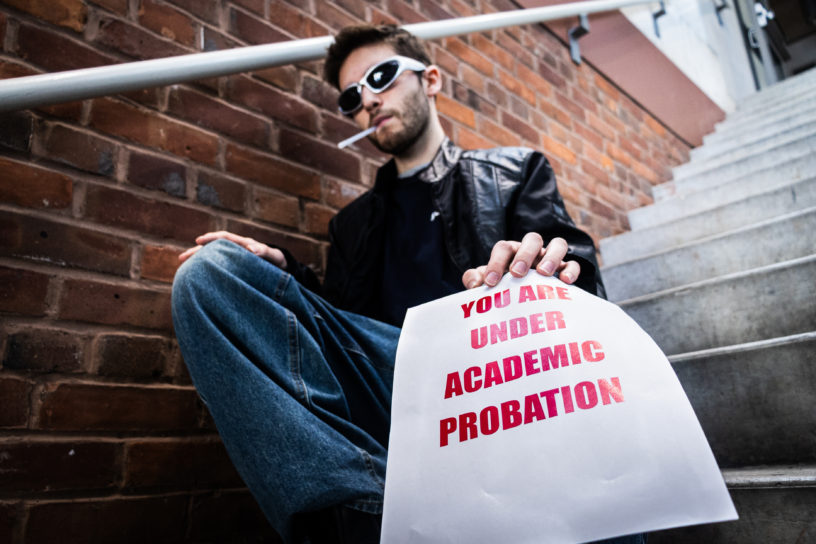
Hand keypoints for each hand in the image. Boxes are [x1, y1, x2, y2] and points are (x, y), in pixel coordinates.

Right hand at [178, 231, 286, 267]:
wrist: (280, 268)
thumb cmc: (277, 261)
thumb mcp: (274, 256)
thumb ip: (265, 252)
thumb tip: (252, 249)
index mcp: (243, 244)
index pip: (224, 238)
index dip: (211, 239)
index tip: (199, 242)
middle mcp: (234, 249)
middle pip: (212, 248)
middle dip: (197, 252)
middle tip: (182, 258)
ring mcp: (231, 259)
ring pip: (211, 258)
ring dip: (197, 261)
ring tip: (182, 268)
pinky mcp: (230, 269)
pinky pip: (215, 267)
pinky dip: (205, 270)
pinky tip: (195, 277)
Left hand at [461, 233, 578, 288]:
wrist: (523, 301)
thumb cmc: (502, 288)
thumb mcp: (487, 283)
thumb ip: (475, 279)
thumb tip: (474, 282)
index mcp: (510, 251)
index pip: (503, 248)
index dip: (495, 263)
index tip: (490, 282)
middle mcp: (531, 250)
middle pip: (532, 239)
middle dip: (524, 254)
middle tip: (517, 273)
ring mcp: (550, 258)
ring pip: (558, 244)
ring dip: (551, 257)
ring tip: (544, 274)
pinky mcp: (566, 269)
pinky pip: (573, 264)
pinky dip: (571, 270)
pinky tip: (565, 282)